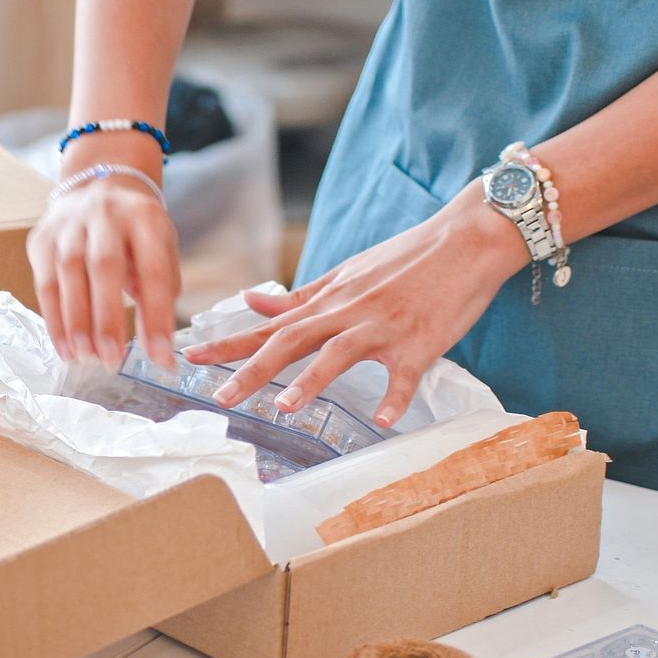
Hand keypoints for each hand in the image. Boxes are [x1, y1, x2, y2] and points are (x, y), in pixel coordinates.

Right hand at [27, 174, 179, 367]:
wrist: (97, 188)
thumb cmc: (136, 233)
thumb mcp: (160, 252)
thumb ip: (159, 294)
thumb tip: (154, 348)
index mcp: (145, 218)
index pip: (153, 270)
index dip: (155, 315)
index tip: (159, 355)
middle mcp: (105, 214)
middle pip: (103, 266)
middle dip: (107, 318)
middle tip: (111, 361)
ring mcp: (68, 224)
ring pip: (68, 272)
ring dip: (75, 322)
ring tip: (84, 358)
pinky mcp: (42, 239)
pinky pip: (45, 282)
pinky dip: (54, 319)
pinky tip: (64, 347)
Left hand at [181, 185, 525, 426]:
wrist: (467, 238)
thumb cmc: (407, 259)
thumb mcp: (345, 274)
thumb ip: (299, 296)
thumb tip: (251, 301)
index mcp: (328, 301)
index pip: (268, 326)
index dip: (228, 343)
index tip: (190, 358)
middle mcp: (347, 313)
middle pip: (291, 342)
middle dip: (252, 370)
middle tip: (220, 398)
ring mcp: (383, 326)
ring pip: (340, 353)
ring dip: (312, 381)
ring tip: (285, 407)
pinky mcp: (421, 341)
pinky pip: (406, 373)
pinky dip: (396, 396)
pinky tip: (385, 419)